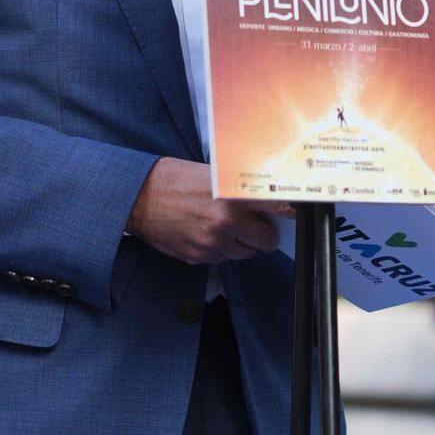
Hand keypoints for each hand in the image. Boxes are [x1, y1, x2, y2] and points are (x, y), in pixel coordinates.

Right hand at [126, 159, 290, 265]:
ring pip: (245, 253)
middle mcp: (225, 224)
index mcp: (232, 198)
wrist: (138, 199)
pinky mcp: (199, 258)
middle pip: (266, 241)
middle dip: (264, 234)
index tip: (296, 213)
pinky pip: (222, 258)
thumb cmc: (173, 180)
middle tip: (258, 224)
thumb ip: (240, 189)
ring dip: (242, 243)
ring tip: (226, 226)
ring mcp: (212, 244)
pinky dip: (221, 249)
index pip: (278, 209)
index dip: (290, 212)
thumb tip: (267, 198)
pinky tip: (207, 233)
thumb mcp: (212, 175)